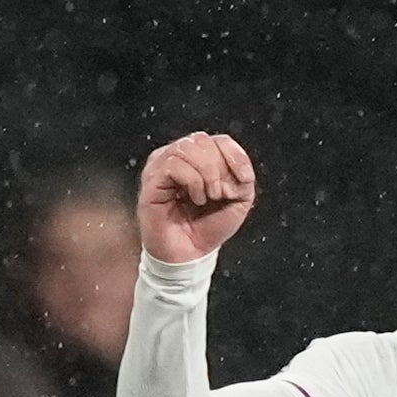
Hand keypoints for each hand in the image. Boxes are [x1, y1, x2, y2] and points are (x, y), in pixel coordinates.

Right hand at [141, 132, 256, 262]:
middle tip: (219, 194)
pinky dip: (193, 181)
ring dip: (207, 174)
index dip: (235, 155)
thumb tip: (237, 168)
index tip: (245, 179)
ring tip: (207, 198)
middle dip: (220, 167)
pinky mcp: (152, 179)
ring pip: (187, 147)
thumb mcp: (237, 202)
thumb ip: (243, 178)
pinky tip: (195, 199)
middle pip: (202, 140)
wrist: (188, 256)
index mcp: (198, 160)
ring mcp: (161, 166)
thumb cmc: (207, 229)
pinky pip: (175, 164)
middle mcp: (178, 158)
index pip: (219, 140)